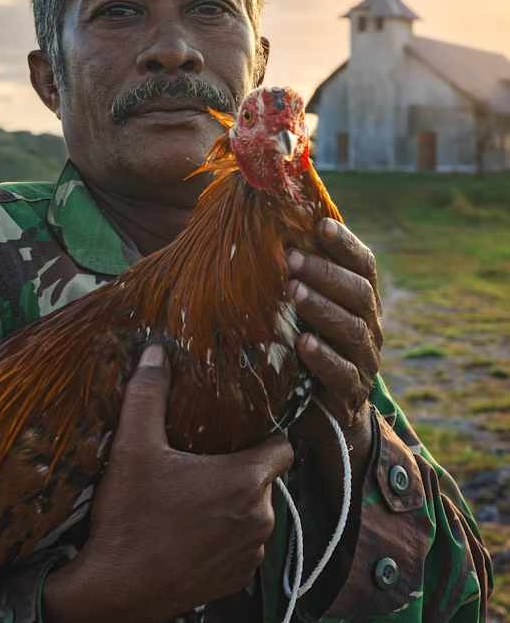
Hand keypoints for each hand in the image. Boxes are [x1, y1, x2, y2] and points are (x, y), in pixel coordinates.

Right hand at [43, 345, 293, 622]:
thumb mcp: (133, 446)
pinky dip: (225, 535)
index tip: (240, 430)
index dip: (265, 435)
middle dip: (240, 468)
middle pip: (265, 478)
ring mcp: (250, 554)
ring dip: (233, 503)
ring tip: (193, 495)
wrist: (115, 591)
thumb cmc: (129, 517)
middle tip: (202, 460)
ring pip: (254, 512)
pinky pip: (243, 545)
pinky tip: (190, 528)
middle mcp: (260, 518)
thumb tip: (154, 352)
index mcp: (245, 480)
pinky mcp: (236, 581)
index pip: (283, 446)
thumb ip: (147, 394)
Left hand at [286, 217, 381, 448]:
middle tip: (292, 257)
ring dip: (322, 308)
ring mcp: (363, 359)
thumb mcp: (304, 309)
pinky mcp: (350, 390)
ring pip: (351, 328)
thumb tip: (266, 232)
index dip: (345, 244)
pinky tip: (303, 343)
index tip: (321, 224)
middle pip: (358, 292)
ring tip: (293, 291)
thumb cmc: (307, 343)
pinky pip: (342, 372)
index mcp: (360, 299)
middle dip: (325, 273)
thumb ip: (298, 277)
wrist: (324, 409)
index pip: (362, 264)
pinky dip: (323, 357)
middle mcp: (369, 325)